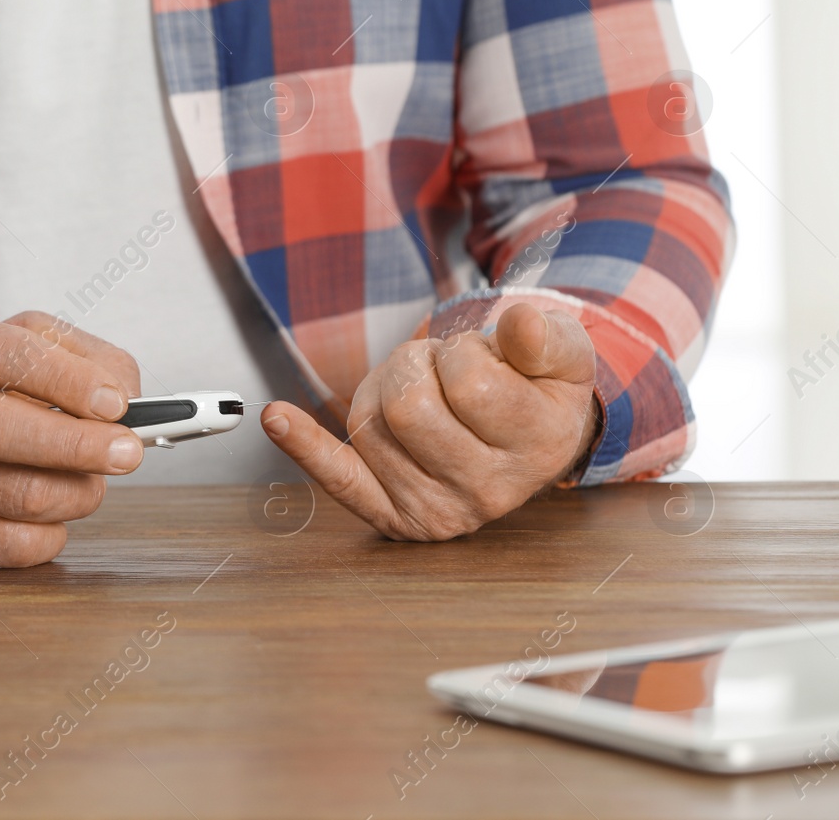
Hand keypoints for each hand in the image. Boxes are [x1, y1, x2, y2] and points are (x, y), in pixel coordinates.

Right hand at [0, 311, 143, 566]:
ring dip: (77, 492)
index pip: (4, 355)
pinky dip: (52, 534)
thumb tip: (129, 399)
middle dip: (78, 445)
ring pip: (18, 495)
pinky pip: (10, 546)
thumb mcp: (13, 346)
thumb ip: (78, 355)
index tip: (117, 402)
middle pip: (0, 430)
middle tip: (129, 452)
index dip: (66, 379)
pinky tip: (55, 515)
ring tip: (92, 481)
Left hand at [260, 303, 598, 540]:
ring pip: (370, 423)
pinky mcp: (393, 514)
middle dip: (418, 367)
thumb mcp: (562, 353)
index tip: (480, 356)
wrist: (531, 439)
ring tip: (428, 394)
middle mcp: (486, 492)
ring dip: (386, 389)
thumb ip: (543, 336)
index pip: (469, 382)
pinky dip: (304, 448)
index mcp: (535, 448)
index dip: (464, 351)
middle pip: (408, 406)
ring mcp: (436, 509)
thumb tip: (520, 324)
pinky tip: (276, 417)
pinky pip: (340, 480)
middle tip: (445, 372)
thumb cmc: (539, 388)